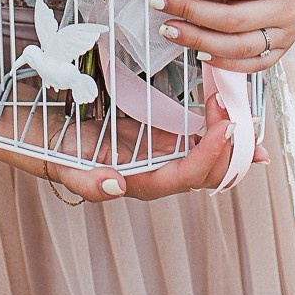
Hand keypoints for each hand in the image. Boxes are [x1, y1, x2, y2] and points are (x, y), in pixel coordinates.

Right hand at [46, 89, 269, 203]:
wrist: (54, 141)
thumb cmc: (62, 155)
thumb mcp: (67, 166)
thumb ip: (88, 183)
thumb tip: (117, 188)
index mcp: (143, 183)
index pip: (188, 174)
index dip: (211, 153)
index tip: (226, 125)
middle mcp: (160, 174)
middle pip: (209, 171)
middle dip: (230, 147)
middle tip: (239, 113)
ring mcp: (164, 156)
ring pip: (209, 155)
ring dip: (228, 137)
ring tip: (240, 110)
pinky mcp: (162, 139)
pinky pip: (197, 136)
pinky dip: (215, 124)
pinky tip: (225, 107)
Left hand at [144, 0, 294, 73]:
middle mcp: (289, 10)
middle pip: (230, 20)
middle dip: (188, 11)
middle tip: (157, 0)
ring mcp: (287, 33)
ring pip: (237, 47)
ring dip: (197, 40)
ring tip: (167, 27)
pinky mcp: (283, 48)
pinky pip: (251, 64)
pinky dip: (223, 61)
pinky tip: (197, 49)